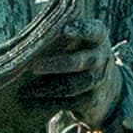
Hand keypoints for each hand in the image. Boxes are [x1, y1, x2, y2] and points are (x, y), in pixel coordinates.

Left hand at [26, 6, 126, 132]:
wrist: (107, 87)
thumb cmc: (83, 53)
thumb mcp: (83, 39)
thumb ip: (63, 32)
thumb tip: (31, 32)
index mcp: (99, 37)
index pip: (92, 31)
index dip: (79, 30)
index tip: (63, 29)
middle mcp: (101, 58)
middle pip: (79, 62)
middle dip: (55, 65)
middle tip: (33, 67)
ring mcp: (98, 81)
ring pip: (71, 86)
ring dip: (46, 88)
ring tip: (25, 89)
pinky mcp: (91, 101)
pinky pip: (68, 103)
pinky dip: (48, 102)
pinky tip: (31, 99)